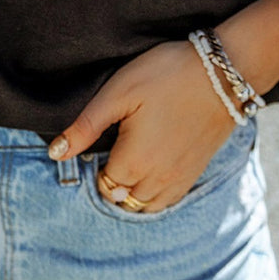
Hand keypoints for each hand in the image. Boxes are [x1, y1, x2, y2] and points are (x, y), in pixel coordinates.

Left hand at [49, 40, 236, 212]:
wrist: (223, 73)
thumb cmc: (166, 75)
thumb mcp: (119, 92)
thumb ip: (86, 126)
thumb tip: (56, 153)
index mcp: (134, 162)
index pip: (103, 185)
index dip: (95, 167)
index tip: (99, 144)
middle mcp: (157, 180)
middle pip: (122, 200)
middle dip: (111, 182)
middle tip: (112, 150)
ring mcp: (179, 180)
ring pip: (144, 206)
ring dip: (131, 192)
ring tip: (129, 161)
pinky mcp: (195, 173)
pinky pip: (167, 202)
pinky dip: (153, 195)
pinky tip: (150, 169)